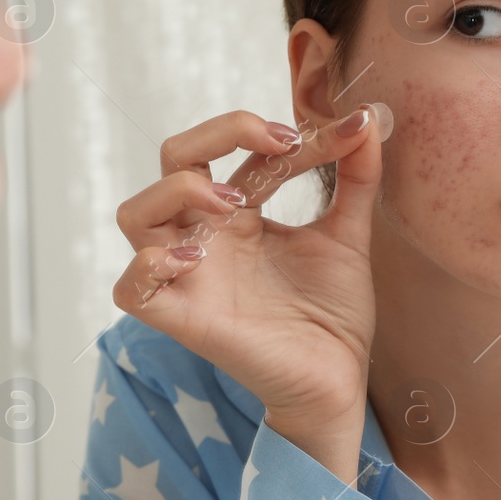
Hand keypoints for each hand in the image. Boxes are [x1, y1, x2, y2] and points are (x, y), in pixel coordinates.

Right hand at [112, 104, 384, 481]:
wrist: (340, 381)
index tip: (346, 135)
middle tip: (276, 145)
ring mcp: (190, 276)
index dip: (289, 134)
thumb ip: (356, 178)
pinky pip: (131, 288)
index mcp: (239, 215)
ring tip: (232, 201)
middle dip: (217, 132)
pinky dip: (150, 265)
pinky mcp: (183, 319)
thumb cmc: (333, 315)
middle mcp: (207, 237)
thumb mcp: (349, 235)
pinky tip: (197, 258)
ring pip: (135, 214)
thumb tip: (369, 119)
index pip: (242, 150)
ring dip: (178, 190)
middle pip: (174, 159)